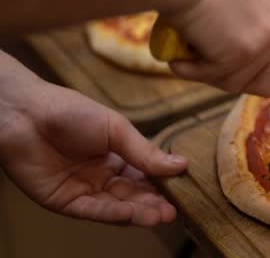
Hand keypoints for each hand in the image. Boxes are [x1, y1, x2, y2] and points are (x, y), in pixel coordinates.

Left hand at [0, 53, 187, 225]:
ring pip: (116, 207)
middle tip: (174, 210)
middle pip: (133, 195)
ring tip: (161, 216)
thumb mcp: (117, 129)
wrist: (27, 113)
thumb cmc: (71, 112)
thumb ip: (146, 152)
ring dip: (138, 213)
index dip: (163, 184)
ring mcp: (83, 191)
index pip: (145, 176)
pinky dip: (112, 214)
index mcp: (116, 157)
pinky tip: (131, 214)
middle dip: (153, 203)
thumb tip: (182, 164)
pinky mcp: (63, 202)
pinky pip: (92, 211)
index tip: (183, 190)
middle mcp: (101, 177)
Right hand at [154, 0, 269, 95]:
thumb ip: (263, 23)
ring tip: (196, 47)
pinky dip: (193, 70)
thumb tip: (265, 60)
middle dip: (243, 79)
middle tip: (217, 60)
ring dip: (215, 74)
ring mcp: (266, 42)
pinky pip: (216, 80)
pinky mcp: (241, 54)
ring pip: (242, 86)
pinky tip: (184, 49)